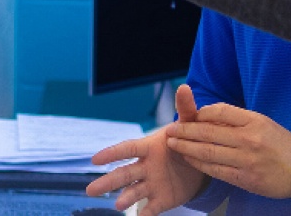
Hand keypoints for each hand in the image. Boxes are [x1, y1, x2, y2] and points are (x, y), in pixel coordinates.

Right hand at [85, 85, 209, 211]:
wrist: (200, 162)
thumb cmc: (188, 139)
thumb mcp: (190, 124)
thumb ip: (186, 108)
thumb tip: (185, 86)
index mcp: (149, 147)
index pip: (127, 149)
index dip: (112, 153)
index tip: (94, 159)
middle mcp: (146, 166)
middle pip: (124, 174)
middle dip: (107, 182)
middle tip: (89, 191)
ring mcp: (152, 183)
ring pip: (134, 191)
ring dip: (125, 198)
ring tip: (117, 206)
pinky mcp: (162, 199)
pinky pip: (152, 208)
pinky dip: (144, 214)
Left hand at [166, 95, 290, 199]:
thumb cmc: (284, 146)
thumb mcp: (266, 124)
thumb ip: (240, 120)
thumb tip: (210, 116)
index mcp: (255, 120)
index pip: (219, 111)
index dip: (199, 114)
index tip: (187, 117)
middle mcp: (249, 138)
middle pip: (208, 132)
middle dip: (185, 131)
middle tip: (170, 130)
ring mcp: (247, 160)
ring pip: (208, 152)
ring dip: (186, 148)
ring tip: (172, 144)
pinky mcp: (246, 179)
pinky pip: (215, 170)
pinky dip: (199, 164)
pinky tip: (189, 160)